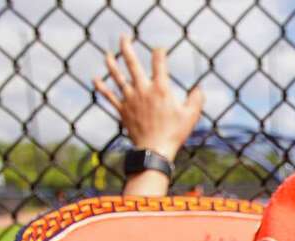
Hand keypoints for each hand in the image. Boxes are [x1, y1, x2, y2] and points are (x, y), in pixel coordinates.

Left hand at [93, 35, 203, 160]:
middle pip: (132, 63)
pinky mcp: (123, 110)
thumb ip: (196, 99)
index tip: (159, 49)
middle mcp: (143, 89)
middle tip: (124, 36)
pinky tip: (95, 79)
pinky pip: (110, 96)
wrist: (154, 150)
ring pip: (118, 77)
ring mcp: (130, 99)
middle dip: (127, 47)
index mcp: (161, 88)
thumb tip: (199, 89)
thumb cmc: (174, 133)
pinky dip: (102, 87)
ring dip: (112, 64)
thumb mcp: (191, 115)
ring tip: (108, 54)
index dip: (159, 52)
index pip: (159, 62)